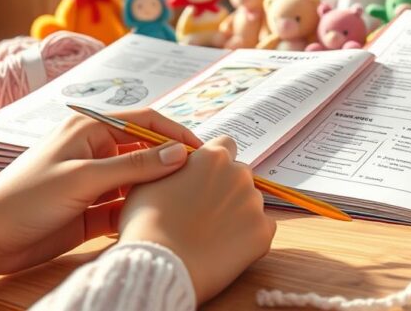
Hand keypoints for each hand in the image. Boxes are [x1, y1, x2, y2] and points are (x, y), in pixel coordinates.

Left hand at [0, 109, 201, 283]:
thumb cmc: (26, 197)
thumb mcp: (84, 177)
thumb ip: (134, 165)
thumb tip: (179, 153)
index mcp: (89, 128)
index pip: (143, 121)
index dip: (174, 132)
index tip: (202, 150)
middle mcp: (94, 150)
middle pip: (144, 150)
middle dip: (171, 161)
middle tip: (203, 177)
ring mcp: (93, 181)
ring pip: (138, 179)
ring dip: (159, 187)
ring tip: (190, 198)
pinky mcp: (91, 210)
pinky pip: (125, 205)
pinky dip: (142, 209)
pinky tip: (162, 217)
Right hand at [118, 135, 276, 302]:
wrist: (160, 265)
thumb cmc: (147, 224)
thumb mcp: (150, 180)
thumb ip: (172, 164)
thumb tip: (181, 158)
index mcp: (213, 157)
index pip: (225, 146)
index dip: (213, 163)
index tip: (202, 178)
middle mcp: (239, 174)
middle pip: (239, 175)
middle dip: (225, 187)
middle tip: (203, 211)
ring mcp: (254, 204)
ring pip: (250, 202)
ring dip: (236, 212)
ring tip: (210, 234)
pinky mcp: (263, 233)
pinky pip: (261, 228)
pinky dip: (248, 236)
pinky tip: (224, 247)